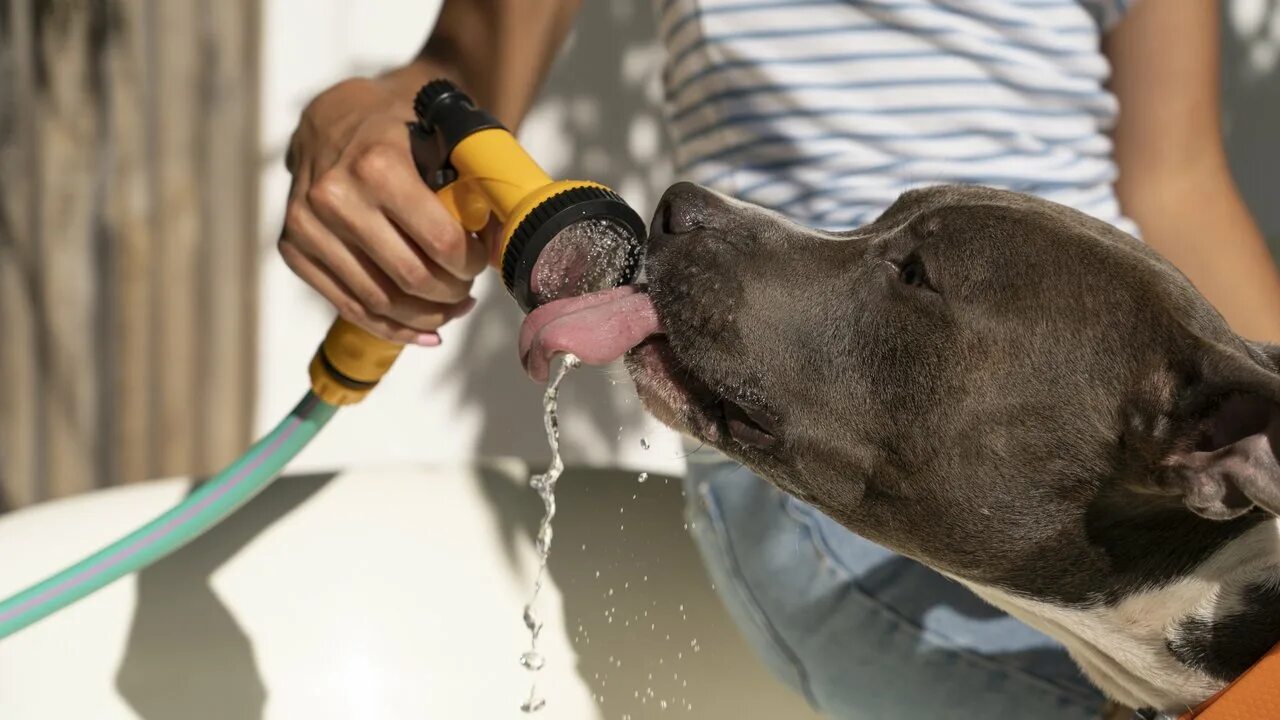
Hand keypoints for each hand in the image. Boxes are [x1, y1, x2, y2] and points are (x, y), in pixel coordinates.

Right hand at [279, 76, 488, 344]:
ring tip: (452, 309)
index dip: (472, 262)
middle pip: (411, 277)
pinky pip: (350, 307)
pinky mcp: (293, 249)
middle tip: (469, 290)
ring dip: (426, 316)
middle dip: (452, 292)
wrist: (333, 116)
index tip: (482, 261)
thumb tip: (508, 237)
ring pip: (381, 301)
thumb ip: (473, 180)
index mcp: (377, 165)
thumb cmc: (398, 127)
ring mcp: (307, 226)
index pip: (440, 241)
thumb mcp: (440, 134)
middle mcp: (334, 197)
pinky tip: (424, 331)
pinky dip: (392, 328)